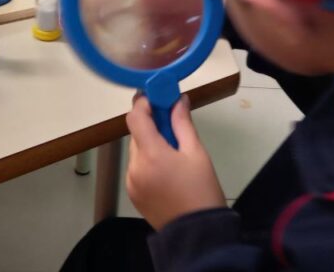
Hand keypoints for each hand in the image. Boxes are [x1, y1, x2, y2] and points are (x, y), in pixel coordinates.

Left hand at [126, 94, 226, 229]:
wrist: (197, 234)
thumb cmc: (202, 190)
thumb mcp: (197, 153)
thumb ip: (182, 124)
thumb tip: (178, 100)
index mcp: (150, 154)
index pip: (135, 117)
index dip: (144, 104)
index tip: (158, 100)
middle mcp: (135, 167)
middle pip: (137, 135)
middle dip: (152, 127)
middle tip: (174, 128)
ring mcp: (131, 182)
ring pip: (137, 152)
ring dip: (151, 146)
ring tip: (175, 157)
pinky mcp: (133, 194)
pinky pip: (137, 169)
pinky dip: (148, 164)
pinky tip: (167, 173)